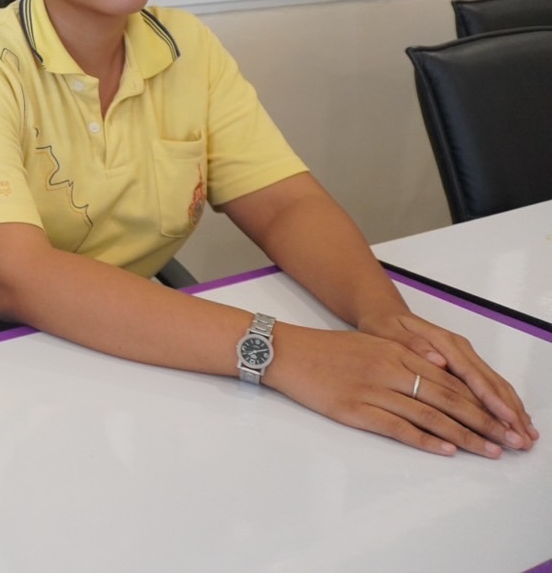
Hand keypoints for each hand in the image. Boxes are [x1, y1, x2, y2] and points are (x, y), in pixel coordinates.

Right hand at [265, 324, 522, 456]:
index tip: (504, 418)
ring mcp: (372, 390)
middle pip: (447, 398)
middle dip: (483, 421)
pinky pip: (397, 427)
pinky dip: (424, 439)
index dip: (481, 401)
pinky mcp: (354, 410)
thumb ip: (405, 356)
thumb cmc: (326, 349)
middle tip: (509, 440)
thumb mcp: (370, 344)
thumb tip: (440, 369)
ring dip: (462, 435)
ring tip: (487, 450)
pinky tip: (445, 449)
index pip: (450, 380)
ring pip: (429, 415)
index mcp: (396, 351)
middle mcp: (390, 369)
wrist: (286, 351)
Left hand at [358, 311, 537, 450]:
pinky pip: (488, 383)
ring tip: (527, 435)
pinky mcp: (463, 361)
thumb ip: (413, 346)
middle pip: (491, 382)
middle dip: (510, 412)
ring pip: (494, 384)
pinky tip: (513, 419)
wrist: (385, 313)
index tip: (506, 421)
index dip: (491, 400)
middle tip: (524, 439)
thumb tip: (439, 361)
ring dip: (512, 410)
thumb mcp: (389, 333)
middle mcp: (459, 348)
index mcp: (444, 342)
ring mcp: (464, 354)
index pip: (473, 375)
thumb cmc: (384, 326)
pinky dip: (503, 402)